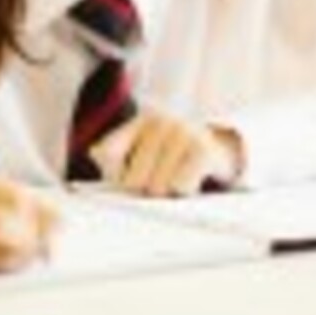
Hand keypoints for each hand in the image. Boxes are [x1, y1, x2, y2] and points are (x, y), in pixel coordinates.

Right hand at [0, 169, 57, 273]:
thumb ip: (19, 199)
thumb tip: (61, 222)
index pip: (13, 196)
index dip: (41, 216)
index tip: (56, 227)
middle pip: (3, 225)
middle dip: (30, 239)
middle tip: (43, 247)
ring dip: (20, 257)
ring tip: (26, 254)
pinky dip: (2, 267)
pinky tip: (5, 262)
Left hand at [89, 107, 242, 196]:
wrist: (219, 145)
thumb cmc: (171, 154)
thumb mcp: (141, 150)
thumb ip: (113, 156)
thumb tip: (96, 153)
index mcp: (138, 122)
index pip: (108, 153)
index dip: (114, 176)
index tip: (122, 180)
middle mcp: (158, 121)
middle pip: (133, 180)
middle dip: (143, 190)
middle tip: (157, 183)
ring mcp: (180, 132)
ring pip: (157, 186)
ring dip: (166, 193)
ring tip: (174, 180)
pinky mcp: (201, 149)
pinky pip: (181, 186)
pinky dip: (185, 190)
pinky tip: (191, 181)